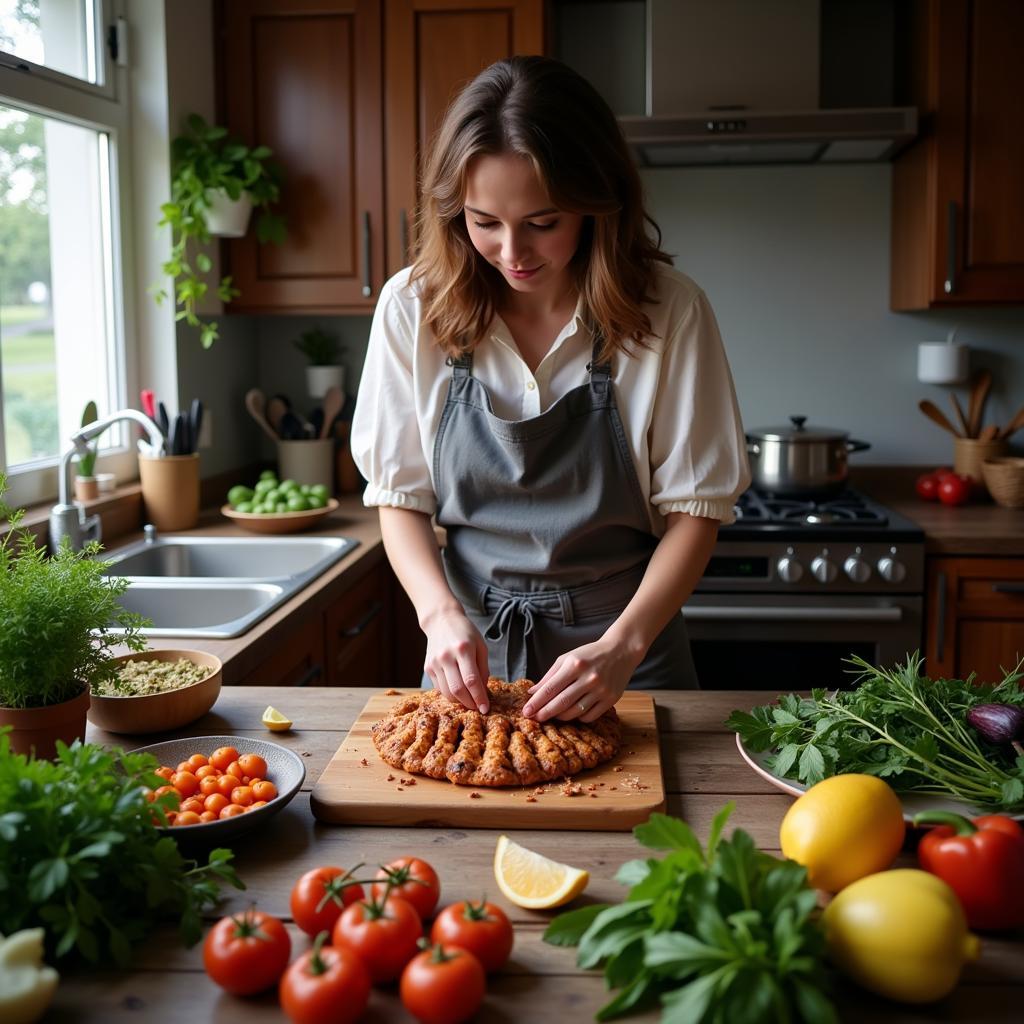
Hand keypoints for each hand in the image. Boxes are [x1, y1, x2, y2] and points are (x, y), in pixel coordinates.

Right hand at [422, 607, 490, 712]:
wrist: (441, 621)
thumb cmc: (466, 633)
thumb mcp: (481, 646)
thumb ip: (483, 669)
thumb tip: (482, 691)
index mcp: (463, 649)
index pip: (471, 680)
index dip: (479, 697)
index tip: (486, 709)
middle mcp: (446, 656)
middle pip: (457, 689)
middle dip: (469, 703)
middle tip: (477, 707)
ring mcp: (435, 662)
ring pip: (447, 692)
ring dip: (459, 701)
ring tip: (469, 700)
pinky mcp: (428, 667)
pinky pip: (439, 688)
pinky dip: (450, 693)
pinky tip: (458, 690)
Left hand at [521, 638, 642, 722]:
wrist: (621, 651)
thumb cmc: (590, 654)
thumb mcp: (567, 658)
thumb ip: (550, 676)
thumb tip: (532, 692)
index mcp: (575, 665)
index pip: (551, 688)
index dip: (537, 702)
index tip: (526, 711)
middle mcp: (589, 678)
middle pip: (561, 703)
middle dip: (545, 713)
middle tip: (534, 718)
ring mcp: (601, 690)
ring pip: (575, 712)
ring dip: (560, 717)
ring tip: (552, 716)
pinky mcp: (611, 699)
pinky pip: (589, 716)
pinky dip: (577, 717)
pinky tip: (571, 713)